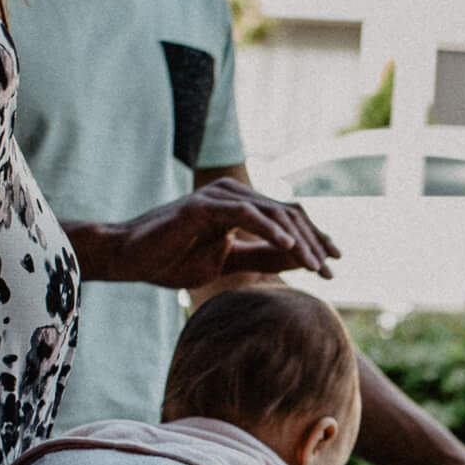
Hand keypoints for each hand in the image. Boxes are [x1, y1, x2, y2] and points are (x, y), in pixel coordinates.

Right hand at [70, 179, 338, 289]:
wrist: (129, 257)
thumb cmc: (171, 258)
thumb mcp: (225, 261)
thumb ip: (260, 257)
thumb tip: (299, 259)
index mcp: (240, 205)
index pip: (287, 218)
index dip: (315, 239)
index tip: (335, 263)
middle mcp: (233, 194)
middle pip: (288, 213)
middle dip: (314, 242)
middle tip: (332, 270)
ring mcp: (218, 197)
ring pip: (272, 214)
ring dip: (299, 241)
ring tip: (316, 265)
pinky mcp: (202, 205)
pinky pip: (246, 214)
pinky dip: (269, 230)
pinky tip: (289, 248)